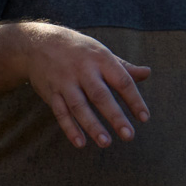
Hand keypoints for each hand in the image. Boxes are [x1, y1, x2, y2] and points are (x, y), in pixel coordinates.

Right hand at [18, 22, 149, 148]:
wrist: (37, 43)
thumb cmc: (78, 50)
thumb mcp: (101, 53)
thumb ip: (123, 66)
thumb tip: (147, 73)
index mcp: (100, 59)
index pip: (121, 80)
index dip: (134, 99)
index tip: (144, 118)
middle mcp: (82, 70)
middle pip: (100, 95)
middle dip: (115, 116)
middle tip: (128, 135)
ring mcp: (65, 82)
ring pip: (79, 106)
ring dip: (92, 125)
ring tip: (106, 143)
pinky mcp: (51, 93)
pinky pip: (60, 112)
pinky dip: (69, 128)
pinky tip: (80, 142)